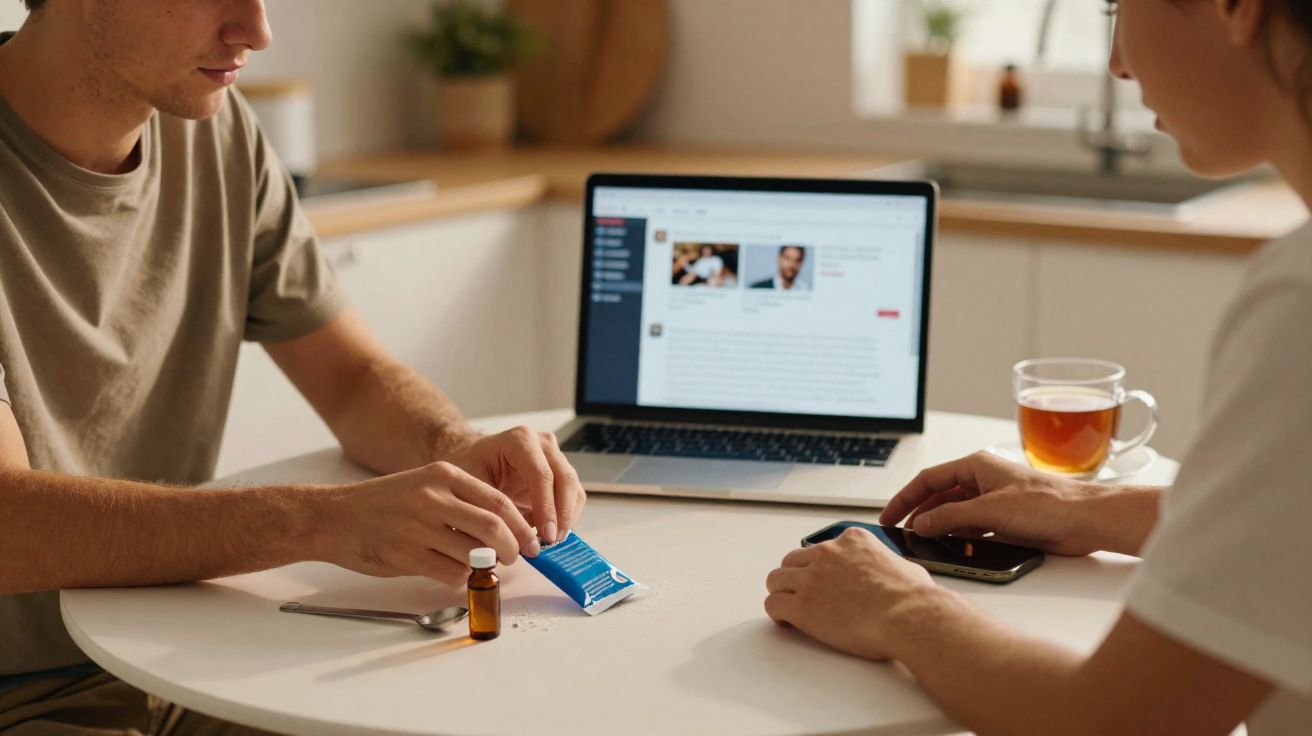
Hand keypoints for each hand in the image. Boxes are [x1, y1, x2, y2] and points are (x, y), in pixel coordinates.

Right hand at [316, 461, 540, 585]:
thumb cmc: (382, 503)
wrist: (334, 517)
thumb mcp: (423, 484)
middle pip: (494, 527)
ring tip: (486, 566)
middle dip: (514, 547)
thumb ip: (460, 500)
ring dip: (488, 566)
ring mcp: (419, 528)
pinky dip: (462, 578)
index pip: (498, 501)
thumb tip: (502, 525)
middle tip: (518, 557)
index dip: (522, 524)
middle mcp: (433, 498)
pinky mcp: (407, 556)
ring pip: (475, 553)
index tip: (531, 538)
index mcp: (443, 476)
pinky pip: (452, 573)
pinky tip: (457, 573)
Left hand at [444, 426, 585, 544]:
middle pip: (565, 480)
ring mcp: (555, 457)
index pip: (541, 474)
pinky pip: (572, 497)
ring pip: (574, 489)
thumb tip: (508, 542)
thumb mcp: (471, 485)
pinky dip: (564, 518)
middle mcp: (543, 444)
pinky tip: (544, 531)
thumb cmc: (471, 466)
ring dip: (566, 518)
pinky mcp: (560, 474)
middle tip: (552, 542)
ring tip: (548, 541)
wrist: (474, 457)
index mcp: (520, 440)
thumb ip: (491, 510)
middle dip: (562, 515)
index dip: (546, 507)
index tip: (546, 534)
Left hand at [764, 527, 947, 660]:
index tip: (823, 581)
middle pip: (793, 561)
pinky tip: (787, 622)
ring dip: (782, 593)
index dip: (820, 568)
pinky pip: (773, 604)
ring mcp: (812, 578)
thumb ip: (889, 565)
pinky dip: (778, 613)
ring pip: (776, 579)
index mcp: (852, 541)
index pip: (822, 548)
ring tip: (789, 608)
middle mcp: (828, 553)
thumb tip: (896, 574)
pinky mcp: (802, 605)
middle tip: (801, 594)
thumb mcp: (905, 566)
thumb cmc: (914, 598)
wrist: (909, 617)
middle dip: (795, 578)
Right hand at [878, 450, 1101, 555]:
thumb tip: (921, 523)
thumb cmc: (1048, 503)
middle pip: (939, 496)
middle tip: (899, 531)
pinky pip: (972, 528)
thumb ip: (950, 517)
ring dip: (939, 527)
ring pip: (955, 514)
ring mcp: (994, 502)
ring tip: (921, 542)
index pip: (929, 479)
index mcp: (976, 466)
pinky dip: (958, 537)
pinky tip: (951, 548)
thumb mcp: (989, 510)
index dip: (905, 497)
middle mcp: (983, 482)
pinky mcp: (1005, 521)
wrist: (1085, 520)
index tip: (889, 514)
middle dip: (918, 513)